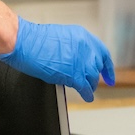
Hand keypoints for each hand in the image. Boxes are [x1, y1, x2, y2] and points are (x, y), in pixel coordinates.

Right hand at [0, 17, 114, 101]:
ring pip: (92, 78)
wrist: (25, 42)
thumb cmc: (36, 39)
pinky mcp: (74, 74)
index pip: (102, 53)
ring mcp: (81, 61)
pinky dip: (87, 94)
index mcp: (83, 37)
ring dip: (90, 85)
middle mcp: (86, 48)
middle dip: (94, 77)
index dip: (107, 67)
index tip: (109, 76)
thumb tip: (77, 60)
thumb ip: (74, 48)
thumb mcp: (63, 37)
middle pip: (97, 67)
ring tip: (86, 90)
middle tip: (91, 83)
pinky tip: (87, 97)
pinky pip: (85, 88)